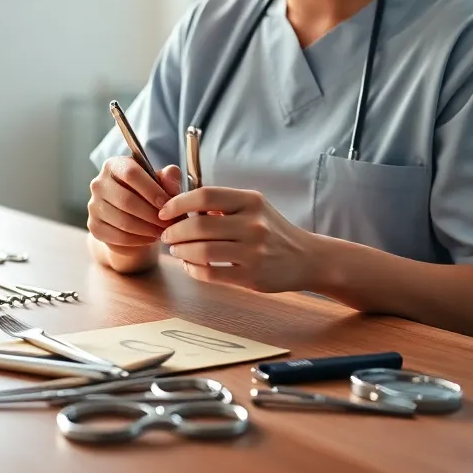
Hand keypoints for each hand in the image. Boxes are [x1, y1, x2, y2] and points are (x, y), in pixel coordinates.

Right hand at [87, 156, 180, 249]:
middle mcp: (99, 183)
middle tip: (169, 223)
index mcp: (114, 165)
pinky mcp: (94, 227)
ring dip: (147, 229)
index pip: (131, 173)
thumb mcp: (161, 182)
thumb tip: (171, 176)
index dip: (151, 189)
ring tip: (163, 231)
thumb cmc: (148, 194)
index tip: (166, 203)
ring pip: (123, 222)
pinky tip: (151, 238)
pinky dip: (139, 240)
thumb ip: (169, 177)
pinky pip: (119, 237)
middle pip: (126, 200)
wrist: (131, 217)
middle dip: (152, 214)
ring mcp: (93, 206)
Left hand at [157, 188, 316, 292]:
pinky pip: (210, 274)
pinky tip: (191, 266)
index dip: (178, 203)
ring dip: (181, 252)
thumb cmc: (273, 231)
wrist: (307, 258)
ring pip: (202, 252)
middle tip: (167, 236)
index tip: (165, 212)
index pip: (205, 196)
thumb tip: (182, 207)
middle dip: (174, 232)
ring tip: (176, 250)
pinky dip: (193, 270)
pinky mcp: (252, 277)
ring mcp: (253, 252)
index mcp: (251, 201)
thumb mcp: (255, 208)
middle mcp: (253, 224)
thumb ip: (223, 206)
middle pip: (199, 226)